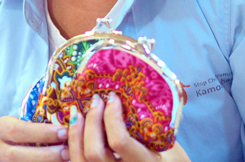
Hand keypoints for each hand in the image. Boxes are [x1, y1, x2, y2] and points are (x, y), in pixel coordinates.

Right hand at [0, 115, 68, 161]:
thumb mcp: (26, 122)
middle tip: (68, 151)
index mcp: (1, 128)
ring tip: (67, 159)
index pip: (19, 130)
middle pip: (18, 155)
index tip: (64, 132)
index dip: (42, 133)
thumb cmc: (26, 130)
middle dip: (46, 155)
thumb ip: (42, 121)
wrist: (12, 146)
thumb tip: (72, 118)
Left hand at [68, 92, 190, 161]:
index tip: (113, 97)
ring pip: (79, 160)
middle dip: (91, 121)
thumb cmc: (172, 161)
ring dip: (75, 132)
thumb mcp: (168, 144)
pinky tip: (74, 129)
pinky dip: (71, 145)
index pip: (119, 142)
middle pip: (94, 152)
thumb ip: (150, 125)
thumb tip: (135, 90)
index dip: (111, 116)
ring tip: (77, 111)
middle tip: (96, 100)